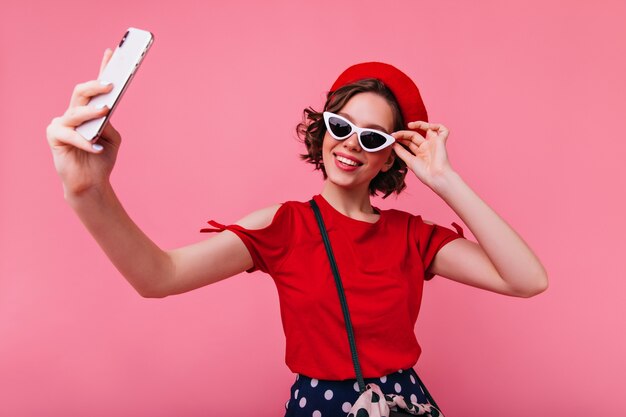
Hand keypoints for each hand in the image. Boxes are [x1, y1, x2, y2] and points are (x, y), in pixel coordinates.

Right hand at [46, 49, 121, 196]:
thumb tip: (105, 110)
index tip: (112, 53)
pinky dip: (85, 141)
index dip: (102, 69)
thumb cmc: (101, 159)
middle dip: (95, 85)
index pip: (95, 88)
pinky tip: (96, 147)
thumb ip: (109, 122)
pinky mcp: (54, 136)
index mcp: (88, 112)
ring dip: (91, 111)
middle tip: (110, 84)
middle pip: (81, 92)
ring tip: (105, 111)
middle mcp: (74, 114)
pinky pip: (70, 134)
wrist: (91, 183)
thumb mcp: (112, 138)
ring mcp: (62, 124)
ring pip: (75, 111)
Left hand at [392, 121, 454, 188]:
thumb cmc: (425, 173)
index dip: (401, 138)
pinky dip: (436, 125)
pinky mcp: (442, 141)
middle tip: (394, 134)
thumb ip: (401, 152)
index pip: (409, 142)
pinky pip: (443, 129)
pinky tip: (427, 127)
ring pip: (428, 128)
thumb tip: (393, 144)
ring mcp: (434, 144)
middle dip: (404, 133)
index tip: (392, 138)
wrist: (436, 177)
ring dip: (419, 124)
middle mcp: (427, 147)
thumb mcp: (409, 161)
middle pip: (415, 135)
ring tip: (409, 125)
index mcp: (420, 153)